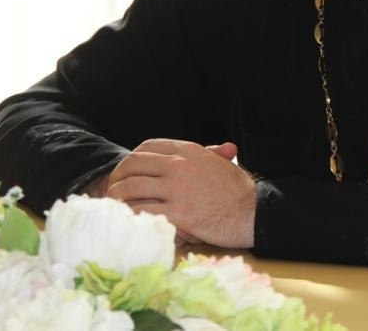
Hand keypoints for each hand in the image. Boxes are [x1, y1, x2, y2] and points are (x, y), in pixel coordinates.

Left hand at [102, 138, 256, 248]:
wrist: (253, 212)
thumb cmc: (239, 190)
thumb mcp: (223, 164)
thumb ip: (212, 153)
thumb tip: (219, 148)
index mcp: (188, 150)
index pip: (147, 147)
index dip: (132, 159)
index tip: (127, 170)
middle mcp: (179, 165)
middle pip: (133, 165)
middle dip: (118, 177)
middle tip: (114, 189)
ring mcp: (177, 189)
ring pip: (131, 188)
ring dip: (118, 197)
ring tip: (116, 206)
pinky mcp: (178, 213)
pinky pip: (142, 211)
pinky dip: (130, 215)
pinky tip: (129, 220)